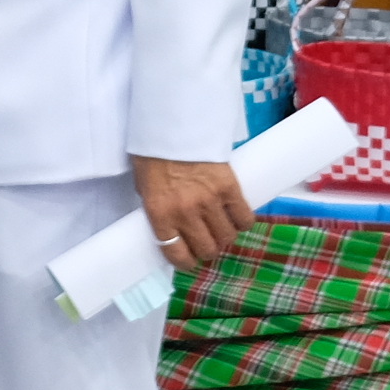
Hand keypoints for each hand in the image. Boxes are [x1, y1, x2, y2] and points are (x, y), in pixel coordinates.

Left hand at [133, 154, 254, 268]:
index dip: (185, 261)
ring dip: (225, 237)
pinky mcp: (230, 188)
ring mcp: (210, 201)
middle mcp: (186, 212)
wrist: (172, 127)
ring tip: (221, 228)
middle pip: (207, 249)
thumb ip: (158, 212)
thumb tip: (171, 232)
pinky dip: (242, 222)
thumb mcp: (144, 189)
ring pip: (227, 237)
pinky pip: (244, 218)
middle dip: (207, 249)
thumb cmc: (153, 157)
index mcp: (160, 214)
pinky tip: (235, 216)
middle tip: (206, 241)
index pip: (177, 253)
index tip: (189, 259)